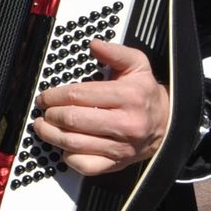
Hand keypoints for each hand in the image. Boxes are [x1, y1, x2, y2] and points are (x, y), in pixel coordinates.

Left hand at [31, 40, 168, 176]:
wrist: (167, 124)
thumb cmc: (146, 94)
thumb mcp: (137, 66)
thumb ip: (115, 53)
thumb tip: (94, 44)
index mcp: (128, 97)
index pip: (79, 96)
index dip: (55, 96)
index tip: (46, 96)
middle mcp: (125, 124)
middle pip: (73, 120)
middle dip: (51, 115)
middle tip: (44, 111)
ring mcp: (120, 147)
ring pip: (74, 144)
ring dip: (51, 135)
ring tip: (44, 127)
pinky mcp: (116, 163)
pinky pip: (85, 165)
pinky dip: (69, 157)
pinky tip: (65, 146)